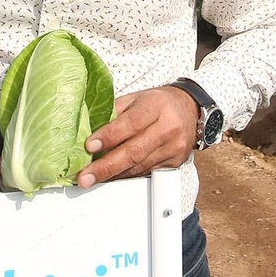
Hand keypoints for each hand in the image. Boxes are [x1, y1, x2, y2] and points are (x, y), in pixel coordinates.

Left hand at [75, 86, 197, 188]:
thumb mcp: (136, 98)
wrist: (190, 110)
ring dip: (113, 174)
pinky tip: (112, 176)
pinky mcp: (175, 163)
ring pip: (139, 166)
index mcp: (156, 105)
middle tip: (85, 176)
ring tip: (92, 178)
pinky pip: (146, 172)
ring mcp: (173, 147)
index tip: (90, 146)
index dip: (109, 136)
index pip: (131, 123)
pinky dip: (126, 175)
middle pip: (135, 151)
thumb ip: (114, 111)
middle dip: (106, 166)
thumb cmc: (158, 103)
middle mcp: (168, 127)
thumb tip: (89, 129)